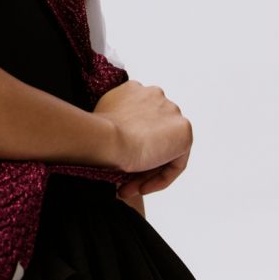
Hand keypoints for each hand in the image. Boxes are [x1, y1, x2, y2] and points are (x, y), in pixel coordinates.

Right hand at [93, 79, 192, 196]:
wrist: (107, 138)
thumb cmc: (94, 134)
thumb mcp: (100, 122)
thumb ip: (114, 123)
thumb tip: (117, 142)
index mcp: (134, 89)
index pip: (138, 121)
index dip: (127, 144)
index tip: (115, 161)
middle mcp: (155, 94)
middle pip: (152, 135)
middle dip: (139, 159)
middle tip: (120, 181)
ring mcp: (172, 111)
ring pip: (162, 150)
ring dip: (146, 172)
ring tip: (127, 189)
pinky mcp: (184, 131)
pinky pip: (175, 163)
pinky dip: (160, 179)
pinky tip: (140, 189)